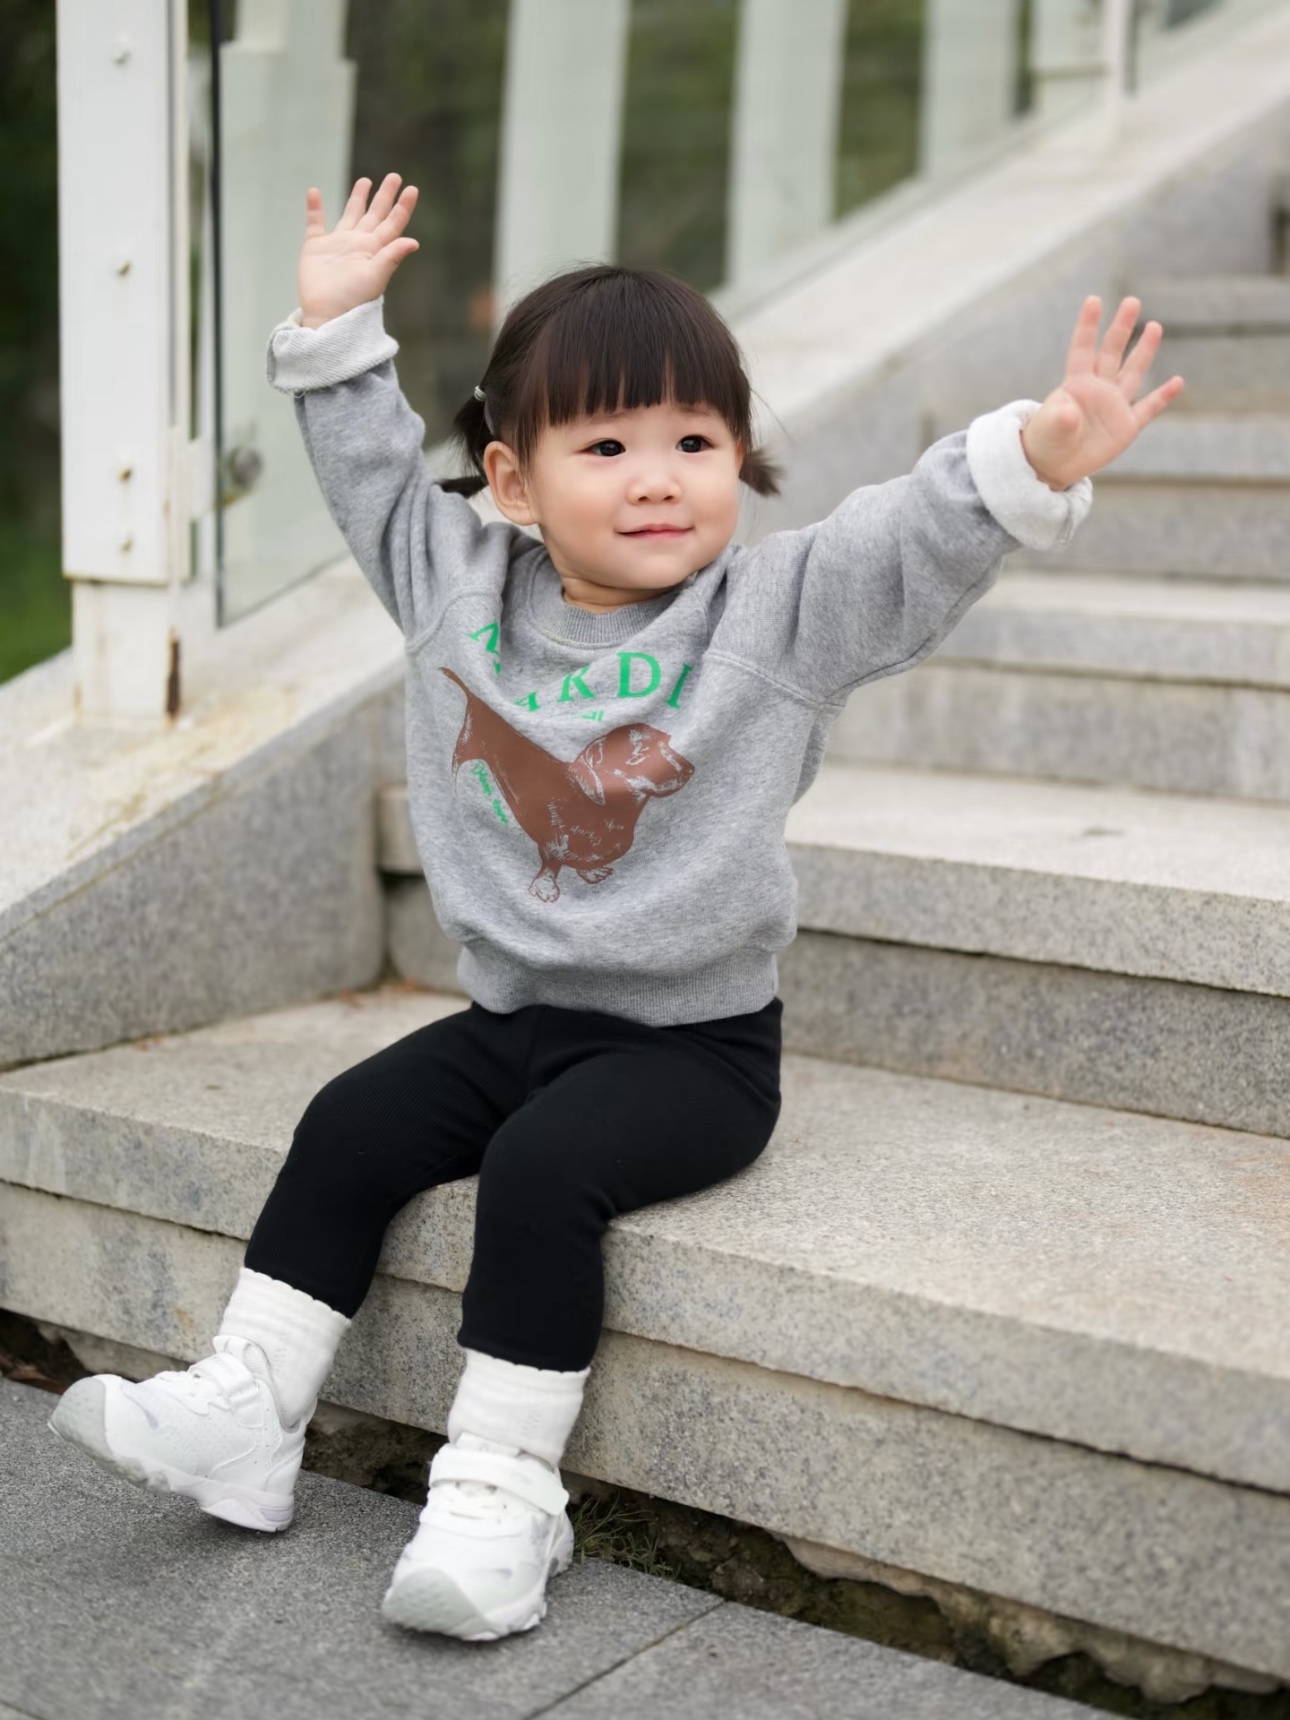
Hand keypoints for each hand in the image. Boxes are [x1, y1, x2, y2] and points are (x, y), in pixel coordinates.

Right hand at [297, 173, 418, 328]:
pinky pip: (315, 223)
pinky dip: (314, 208)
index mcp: (374, 249)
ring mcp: (337, 245)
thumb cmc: (353, 300)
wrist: (326, 315)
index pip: (392, 223)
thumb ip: (392, 256)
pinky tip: (313, 192)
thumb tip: (414, 241)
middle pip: (375, 214)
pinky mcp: (316, 248)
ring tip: (366, 181)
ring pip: (350, 215)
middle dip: (384, 196)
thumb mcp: (376, 277)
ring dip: (358, 198)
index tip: (412, 189)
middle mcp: (358, 244)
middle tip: (394, 177)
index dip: (402, 207)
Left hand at [1021, 296, 1183, 489]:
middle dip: (1122, 328)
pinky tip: (1178, 381)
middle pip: (1111, 353)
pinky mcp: (1126, 426)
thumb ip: (1059, 419)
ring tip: (1155, 326)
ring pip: (1132, 372)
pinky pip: (1148, 408)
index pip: (1083, 349)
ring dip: (1144, 351)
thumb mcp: (1049, 430)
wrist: (1053, 466)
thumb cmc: (1045, 442)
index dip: (1088, 326)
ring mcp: (1114, 406)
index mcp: (1075, 384)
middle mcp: (1098, 389)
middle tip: (1132, 301)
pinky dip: (1163, 396)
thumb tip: (1069, 414)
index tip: (1093, 300)